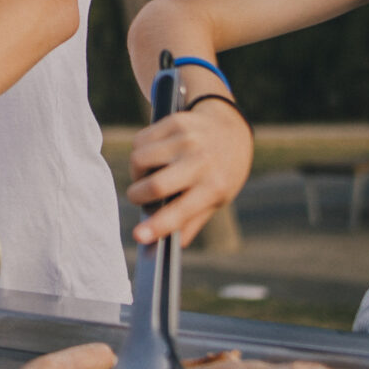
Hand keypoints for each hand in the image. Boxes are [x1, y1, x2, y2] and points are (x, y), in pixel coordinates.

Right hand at [125, 99, 253, 246]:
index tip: (137, 236)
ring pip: (139, 159)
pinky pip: (140, 141)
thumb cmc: (221, 172)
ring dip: (136, 173)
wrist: (231, 129)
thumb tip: (162, 246)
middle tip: (137, 197)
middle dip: (136, 196)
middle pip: (155, 185)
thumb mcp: (216, 200)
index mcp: (214, 187)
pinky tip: (152, 155)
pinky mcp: (175, 122)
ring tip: (147, 174)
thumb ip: (190, 222)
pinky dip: (139, 152)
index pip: (181, 212)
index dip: (157, 226)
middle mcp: (201, 162)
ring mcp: (187, 139)